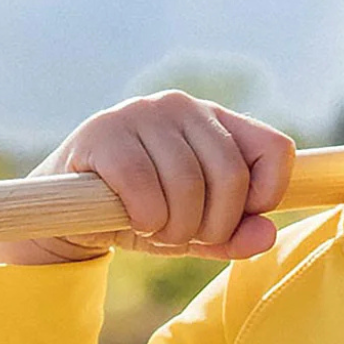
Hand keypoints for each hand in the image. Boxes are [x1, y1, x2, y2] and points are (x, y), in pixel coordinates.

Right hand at [0, 93, 296, 266]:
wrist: (67, 214)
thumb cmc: (142, 216)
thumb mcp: (194, 231)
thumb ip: (233, 236)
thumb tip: (267, 236)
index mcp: (216, 121)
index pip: (276, 149)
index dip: (266, 195)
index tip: (234, 220)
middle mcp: (183, 106)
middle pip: (231, 176)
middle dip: (214, 225)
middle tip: (185, 237)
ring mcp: (142, 113)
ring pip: (188, 184)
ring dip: (175, 227)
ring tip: (156, 230)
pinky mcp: (103, 131)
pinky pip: (142, 184)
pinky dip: (145, 217)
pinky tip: (135, 221)